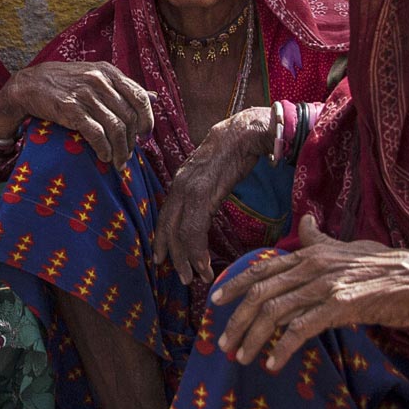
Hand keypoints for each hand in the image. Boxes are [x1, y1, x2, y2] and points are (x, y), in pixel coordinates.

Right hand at [0, 62, 155, 169]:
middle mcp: (99, 81)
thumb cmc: (65, 83)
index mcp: (108, 72)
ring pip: (116, 128)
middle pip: (129, 116)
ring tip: (119, 162)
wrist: (28, 85)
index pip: (139, 97)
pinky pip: (96, 134)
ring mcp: (85, 95)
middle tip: (129, 155)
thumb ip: (124, 87)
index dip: (147, 119)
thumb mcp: (95, 76)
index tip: (145, 135)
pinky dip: (104, 149)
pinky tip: (104, 157)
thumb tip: (155, 97)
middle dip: (132, 141)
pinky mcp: (70, 110)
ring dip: (121, 150)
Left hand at [152, 107, 273, 286]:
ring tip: (195, 277)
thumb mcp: (212, 173)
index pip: (166, 216)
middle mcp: (180, 186)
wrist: (245, 131)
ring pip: (179, 233)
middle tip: (181, 278)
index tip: (164, 258)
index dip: (164, 239)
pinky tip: (204, 266)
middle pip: (168, 228)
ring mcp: (189, 190)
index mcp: (181, 182)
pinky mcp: (203, 194)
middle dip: (172, 256)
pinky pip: (194, 230)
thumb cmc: (234, 151)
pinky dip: (197, 252)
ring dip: (186, 259)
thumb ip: (205, 191)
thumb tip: (205, 207)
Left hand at [209, 216, 408, 369]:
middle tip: (223, 343)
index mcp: (312, 253)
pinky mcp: (342, 306)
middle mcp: (314, 265)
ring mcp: (327, 284)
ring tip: (241, 357)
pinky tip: (273, 364)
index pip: (262, 268)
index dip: (234, 285)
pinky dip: (282, 348)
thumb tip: (305, 223)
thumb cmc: (388, 267)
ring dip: (253, 337)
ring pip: (275, 312)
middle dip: (237, 319)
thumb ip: (322, 241)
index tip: (214, 302)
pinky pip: (301, 329)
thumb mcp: (350, 248)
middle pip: (261, 292)